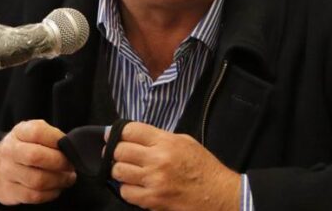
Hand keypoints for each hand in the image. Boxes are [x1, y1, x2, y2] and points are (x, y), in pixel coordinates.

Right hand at [0, 120, 75, 204]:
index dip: (57, 139)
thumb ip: (51, 136)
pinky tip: (57, 187)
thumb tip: (69, 147)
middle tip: (71, 165)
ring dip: (59, 180)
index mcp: (19, 132)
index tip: (68, 146)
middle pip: (36, 157)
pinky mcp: (10, 192)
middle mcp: (10, 151)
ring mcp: (8, 172)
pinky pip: (35, 196)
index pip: (38, 132)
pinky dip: (51, 193)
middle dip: (60, 162)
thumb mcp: (33, 133)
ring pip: (38, 180)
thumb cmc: (24, 147)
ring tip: (68, 177)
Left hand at [111, 122, 239, 210]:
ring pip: (118, 171)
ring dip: (119, 170)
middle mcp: (157, 160)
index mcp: (166, 142)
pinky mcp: (152, 200)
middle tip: (120, 154)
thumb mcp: (185, 142)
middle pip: (120, 150)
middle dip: (117, 152)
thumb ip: (160, 138)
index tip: (113, 136)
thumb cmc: (204, 168)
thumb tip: (136, 137)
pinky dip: (127, 189)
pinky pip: (125, 192)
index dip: (119, 133)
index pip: (130, 131)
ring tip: (127, 170)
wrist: (218, 195)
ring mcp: (153, 181)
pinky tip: (136, 186)